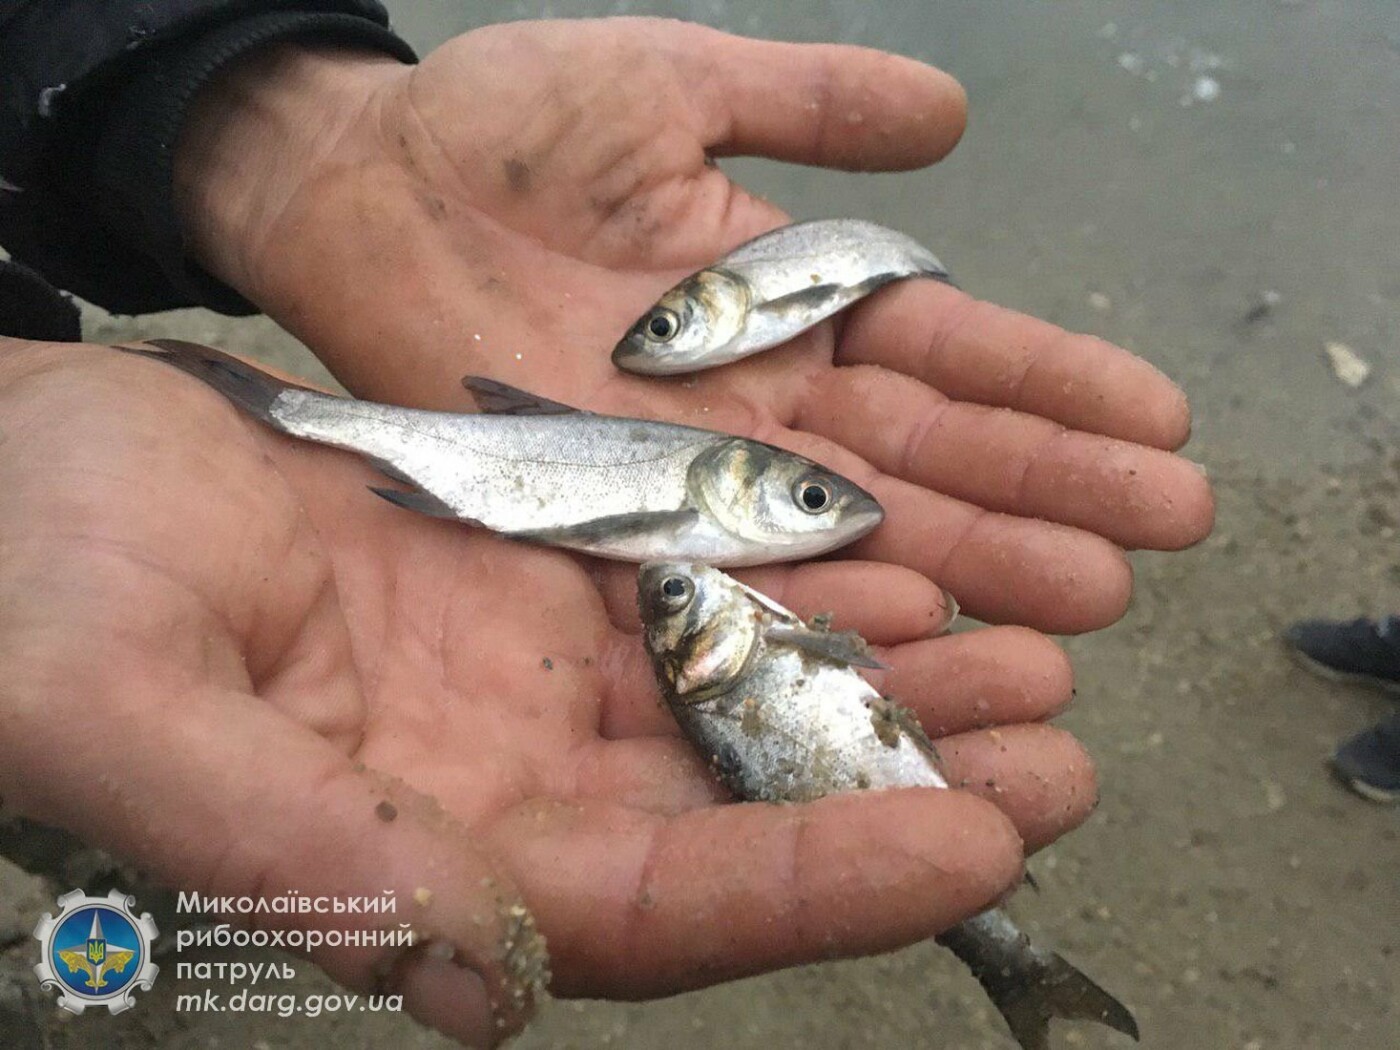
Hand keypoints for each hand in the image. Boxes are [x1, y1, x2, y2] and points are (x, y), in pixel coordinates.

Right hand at [1, 338, 1099, 1044]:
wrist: (24, 477)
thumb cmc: (35, 593)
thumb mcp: (119, 714)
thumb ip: (290, 850)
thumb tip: (462, 978)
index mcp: (417, 864)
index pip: (654, 908)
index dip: (816, 884)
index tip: (974, 842)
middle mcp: (497, 791)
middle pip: (737, 811)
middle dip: (902, 783)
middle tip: (1060, 748)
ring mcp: (521, 685)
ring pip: (741, 697)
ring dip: (885, 676)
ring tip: (1030, 644)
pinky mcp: (531, 583)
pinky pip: (696, 591)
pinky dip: (800, 577)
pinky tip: (901, 551)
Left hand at [174, 17, 1213, 641]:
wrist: (361, 190)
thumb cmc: (504, 127)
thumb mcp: (671, 88)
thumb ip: (807, 105)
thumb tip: (952, 114)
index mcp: (796, 305)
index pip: (953, 352)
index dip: (1056, 386)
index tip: (1163, 420)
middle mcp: (767, 407)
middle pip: (928, 459)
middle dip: (1046, 495)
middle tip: (1161, 538)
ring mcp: (698, 476)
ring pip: (855, 531)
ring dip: (971, 565)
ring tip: (1083, 604)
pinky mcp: (617, 527)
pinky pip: (734, 575)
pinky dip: (822, 603)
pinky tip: (919, 636)